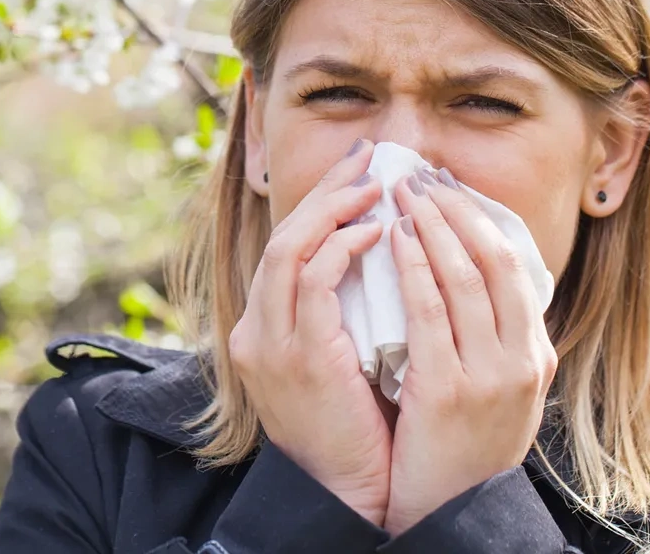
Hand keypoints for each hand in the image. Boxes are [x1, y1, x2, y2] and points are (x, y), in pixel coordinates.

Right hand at [228, 139, 391, 524]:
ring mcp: (271, 344)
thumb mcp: (346, 357)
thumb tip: (393, 253)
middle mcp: (256, 331)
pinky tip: (377, 231)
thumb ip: (351, 308)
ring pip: (289, 248)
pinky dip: (342, 248)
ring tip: (377, 186)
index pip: (288, 246)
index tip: (360, 170)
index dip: (322, 202)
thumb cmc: (361, 425)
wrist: (348, 492)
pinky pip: (312, 282)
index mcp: (266, 329)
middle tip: (369, 156)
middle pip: (283, 235)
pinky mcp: (298, 358)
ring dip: (334, 209)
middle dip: (327, 190)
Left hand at [383, 167, 557, 534]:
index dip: (479, 218)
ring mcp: (490, 376)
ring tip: (405, 193)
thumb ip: (493, 339)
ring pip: (466, 278)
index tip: (447, 187)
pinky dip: (415, 267)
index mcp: (536, 354)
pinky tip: (396, 239)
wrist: (451, 515)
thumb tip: (469, 275)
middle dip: (455, 210)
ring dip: (434, 225)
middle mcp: (523, 360)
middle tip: (420, 174)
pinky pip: (430, 313)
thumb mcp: (498, 392)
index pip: (514, 266)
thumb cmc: (464, 449)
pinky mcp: (449, 392)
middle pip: (494, 261)